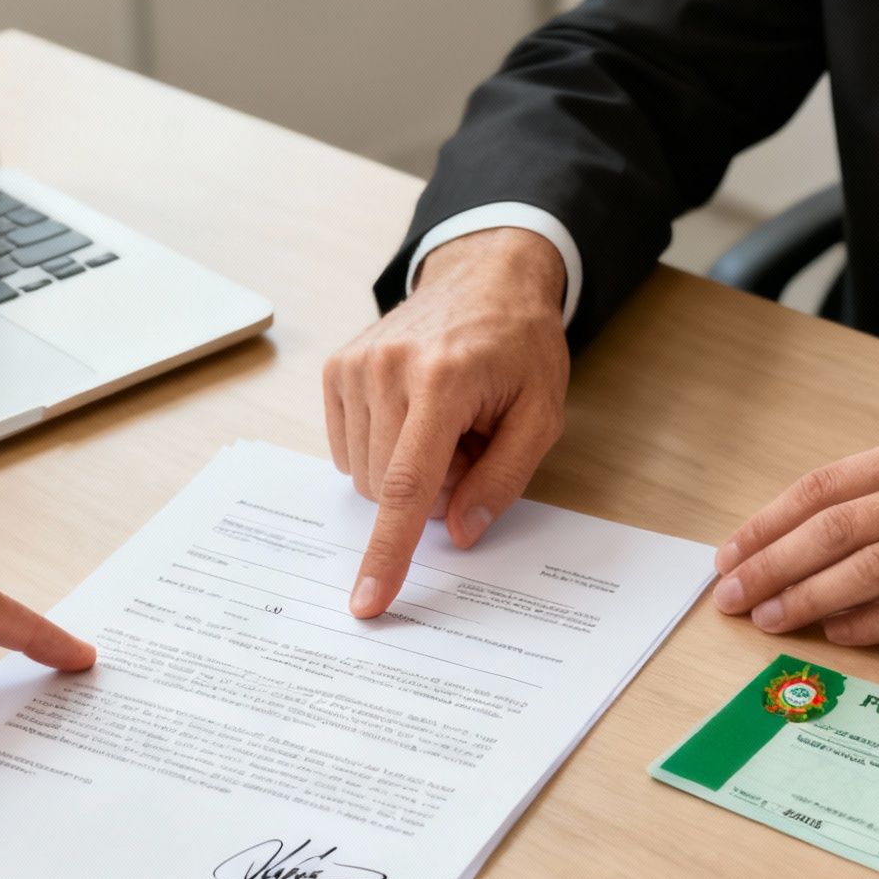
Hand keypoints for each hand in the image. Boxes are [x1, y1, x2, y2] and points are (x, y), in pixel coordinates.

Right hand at [324, 226, 570, 617]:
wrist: (486, 279)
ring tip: (445, 425)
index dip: (388, 552)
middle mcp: (387, 370)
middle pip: (386, 488)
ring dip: (407, 469)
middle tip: (470, 446)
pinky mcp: (337, 369)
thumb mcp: (541, 416)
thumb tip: (458, 532)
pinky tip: (414, 417)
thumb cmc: (519, 348)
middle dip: (431, 491)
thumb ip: (502, 480)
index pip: (406, 486)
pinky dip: (382, 450)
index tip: (368, 600)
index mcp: (442, 381)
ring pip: (364, 475)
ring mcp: (354, 366)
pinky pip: (348, 451)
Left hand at [711, 426, 878, 644]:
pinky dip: (875, 625)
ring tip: (771, 621)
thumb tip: (819, 534)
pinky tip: (840, 636)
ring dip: (809, 598)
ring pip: (871, 568)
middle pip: (836, 526)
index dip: (770, 522)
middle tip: (730, 596)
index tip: (731, 552)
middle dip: (771, 563)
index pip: (829, 485)